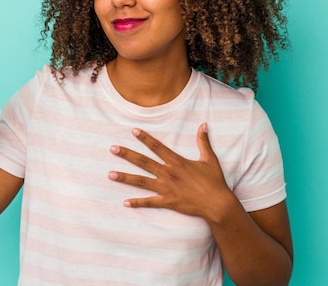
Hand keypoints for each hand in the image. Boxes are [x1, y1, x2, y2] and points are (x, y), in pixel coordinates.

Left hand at [108, 124, 233, 219]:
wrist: (217, 204)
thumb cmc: (214, 181)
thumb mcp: (210, 159)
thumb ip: (203, 141)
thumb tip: (203, 125)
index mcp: (177, 162)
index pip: (157, 147)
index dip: (145, 138)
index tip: (133, 131)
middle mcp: (168, 174)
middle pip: (143, 162)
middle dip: (127, 155)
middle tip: (112, 149)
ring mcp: (166, 188)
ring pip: (141, 182)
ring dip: (125, 177)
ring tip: (110, 174)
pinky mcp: (168, 202)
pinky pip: (149, 202)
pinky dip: (137, 203)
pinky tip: (125, 202)